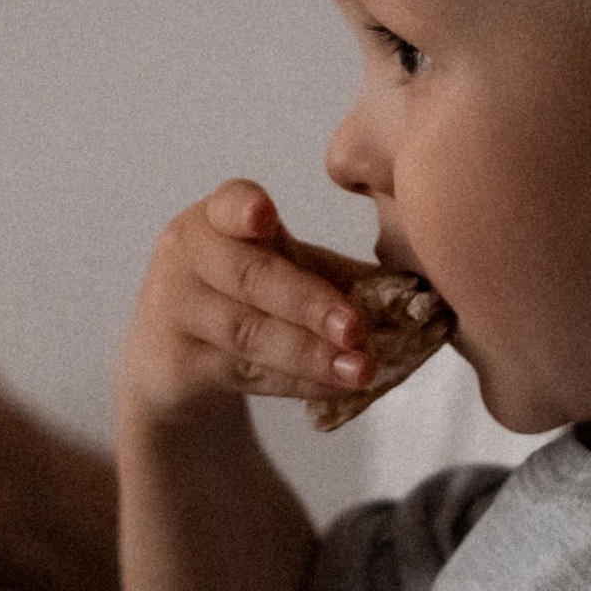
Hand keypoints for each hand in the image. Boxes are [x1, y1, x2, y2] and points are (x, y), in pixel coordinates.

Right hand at [118, 181, 376, 427]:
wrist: (170, 353)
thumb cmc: (243, 295)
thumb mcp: (281, 270)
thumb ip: (334, 274)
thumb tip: (420, 292)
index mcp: (217, 218)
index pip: (228, 204)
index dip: (245, 210)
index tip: (267, 217)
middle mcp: (188, 257)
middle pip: (249, 277)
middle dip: (308, 303)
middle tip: (357, 330)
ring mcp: (176, 311)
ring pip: (248, 333)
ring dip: (309, 354)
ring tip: (360, 369)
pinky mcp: (178, 362)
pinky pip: (245, 372)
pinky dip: (295, 381)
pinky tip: (334, 386)